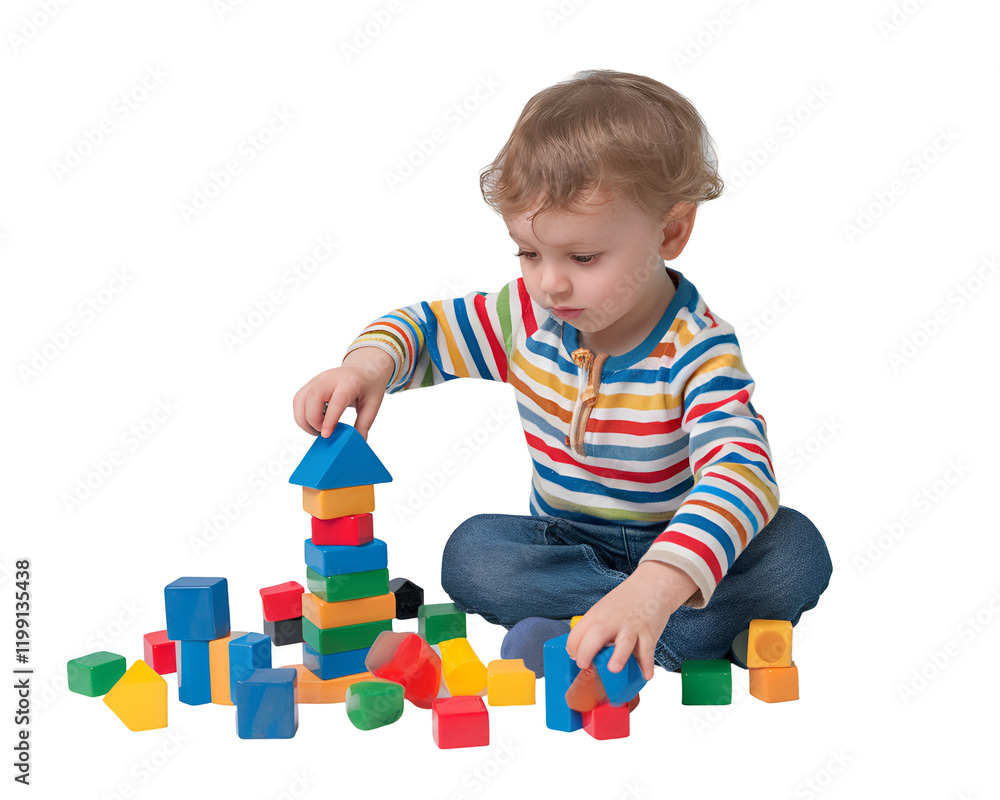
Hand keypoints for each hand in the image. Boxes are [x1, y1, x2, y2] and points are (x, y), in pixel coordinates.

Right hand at [292, 348, 394, 438]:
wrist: (363, 369)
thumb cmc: (368, 386)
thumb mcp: (373, 404)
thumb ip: (364, 423)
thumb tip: (358, 440)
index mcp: (349, 382)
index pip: (336, 401)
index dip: (329, 420)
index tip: (325, 434)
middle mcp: (329, 378)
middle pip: (312, 399)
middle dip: (313, 421)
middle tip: (323, 433)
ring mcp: (317, 380)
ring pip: (300, 400)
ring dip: (304, 420)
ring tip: (317, 429)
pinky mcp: (310, 384)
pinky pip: (298, 400)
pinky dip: (301, 414)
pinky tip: (314, 421)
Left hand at [566, 560, 696, 680]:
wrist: (652, 585)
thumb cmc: (625, 601)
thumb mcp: (603, 609)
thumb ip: (594, 629)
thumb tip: (584, 653)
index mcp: (597, 615)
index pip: (577, 634)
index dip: (573, 650)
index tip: (577, 660)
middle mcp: (612, 621)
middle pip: (594, 637)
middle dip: (586, 654)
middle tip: (585, 666)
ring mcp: (631, 627)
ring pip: (624, 643)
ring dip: (618, 657)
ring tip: (613, 669)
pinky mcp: (649, 633)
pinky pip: (647, 651)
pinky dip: (647, 664)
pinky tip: (645, 674)